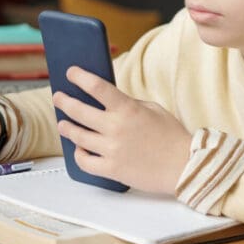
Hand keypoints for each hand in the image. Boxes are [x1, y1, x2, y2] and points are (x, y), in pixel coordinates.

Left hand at [53, 66, 190, 194]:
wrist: (184, 167)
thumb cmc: (172, 137)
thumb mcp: (153, 109)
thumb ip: (129, 104)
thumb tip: (107, 101)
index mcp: (128, 109)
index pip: (97, 87)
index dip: (80, 77)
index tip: (71, 72)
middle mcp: (116, 128)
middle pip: (79, 111)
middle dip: (64, 102)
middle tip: (58, 97)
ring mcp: (112, 150)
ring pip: (77, 137)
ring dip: (66, 127)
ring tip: (63, 123)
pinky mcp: (112, 170)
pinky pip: (85, 162)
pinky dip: (79, 154)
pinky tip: (79, 149)